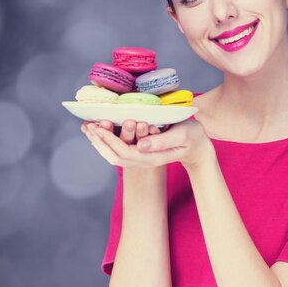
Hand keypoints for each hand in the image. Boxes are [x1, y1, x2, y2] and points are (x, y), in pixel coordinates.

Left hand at [80, 118, 214, 169]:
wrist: (199, 147)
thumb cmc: (193, 137)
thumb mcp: (182, 135)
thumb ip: (162, 141)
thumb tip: (141, 144)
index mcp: (152, 157)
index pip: (124, 152)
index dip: (109, 140)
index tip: (99, 126)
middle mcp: (144, 160)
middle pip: (114, 156)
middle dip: (100, 142)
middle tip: (88, 126)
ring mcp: (141, 158)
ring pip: (114, 155)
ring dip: (100, 143)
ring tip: (89, 128)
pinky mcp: (141, 152)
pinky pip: (119, 150)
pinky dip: (107, 141)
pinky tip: (101, 130)